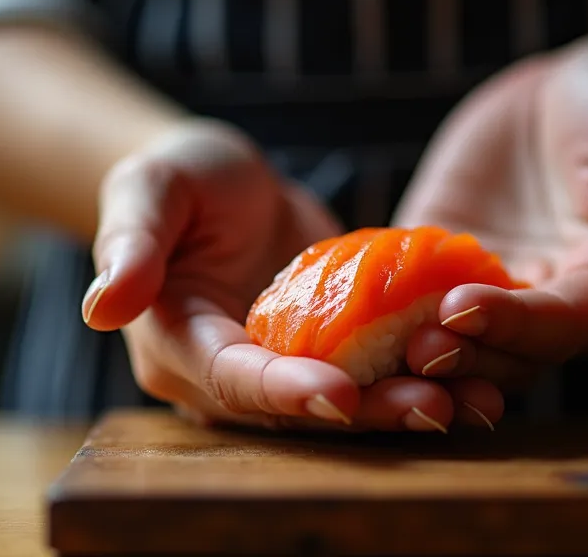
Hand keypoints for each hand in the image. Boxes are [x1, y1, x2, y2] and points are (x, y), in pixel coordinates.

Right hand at [83, 120, 504, 431]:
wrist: (220, 181)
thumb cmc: (176, 176)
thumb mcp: (149, 191)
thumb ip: (131, 244)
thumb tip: (101, 306)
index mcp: (178, 347)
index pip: (233, 379)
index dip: (285, 391)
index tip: (340, 392)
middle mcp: (230, 375)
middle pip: (300, 408)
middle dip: (369, 411)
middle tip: (437, 406)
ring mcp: (282, 369)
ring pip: (347, 400)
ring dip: (409, 404)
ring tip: (478, 399)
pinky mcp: (328, 352)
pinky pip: (376, 369)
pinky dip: (424, 373)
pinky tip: (486, 370)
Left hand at [394, 35, 587, 374]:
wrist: (577, 85)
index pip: (562, 324)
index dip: (514, 323)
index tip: (464, 308)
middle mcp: (545, 307)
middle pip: (503, 352)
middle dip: (459, 353)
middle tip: (412, 346)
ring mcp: (486, 289)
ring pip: (449, 340)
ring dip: (411, 351)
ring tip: (372, 344)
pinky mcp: (435, 263)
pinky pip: (398, 292)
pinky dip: (368, 305)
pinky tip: (332, 305)